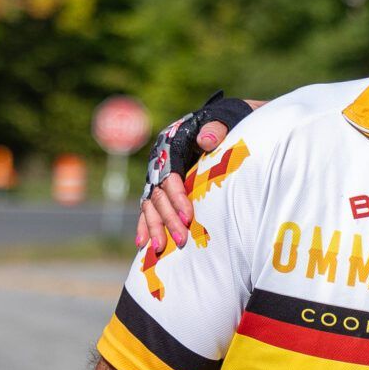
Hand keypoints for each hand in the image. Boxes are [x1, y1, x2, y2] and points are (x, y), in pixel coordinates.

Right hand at [136, 94, 256, 254]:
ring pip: (151, 203)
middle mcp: (160, 161)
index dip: (177, 197)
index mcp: (172, 145)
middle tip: (182, 240)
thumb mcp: (224, 120)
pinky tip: (142, 244)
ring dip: (155, 226)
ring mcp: (158, 175)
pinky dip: (145, 224)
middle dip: (168, 218)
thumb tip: (206, 140)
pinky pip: (149, 207)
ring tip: (159, 249)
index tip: (189, 217)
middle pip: (159, 194)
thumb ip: (215, 129)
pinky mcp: (162, 186)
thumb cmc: (226, 121)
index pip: (170, 176)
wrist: (223, 122)